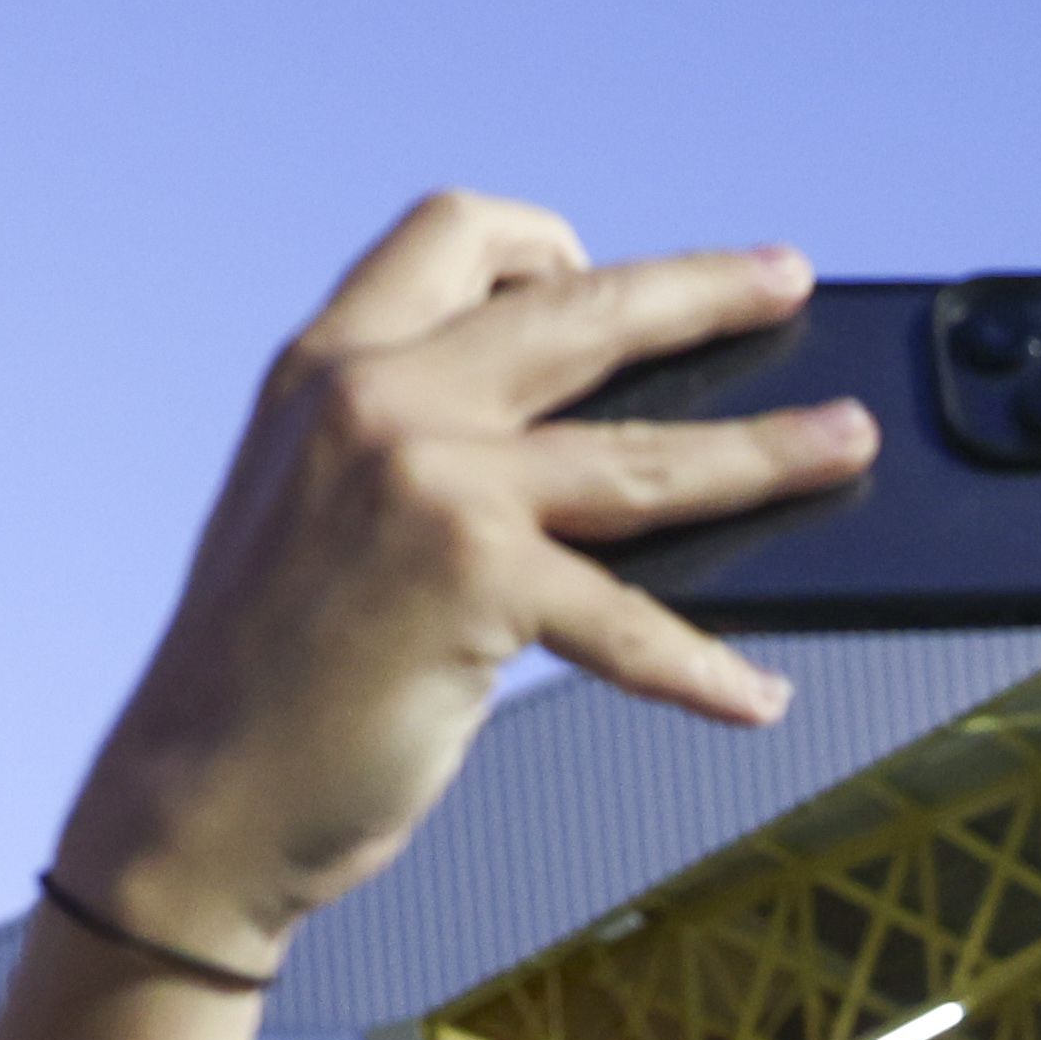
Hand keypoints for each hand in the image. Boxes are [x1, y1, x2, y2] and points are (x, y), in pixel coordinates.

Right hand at [56, 201, 876, 977]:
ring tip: (844, 444)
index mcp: (329, 367)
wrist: (197, 803)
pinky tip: (755, 695)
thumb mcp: (315, 512)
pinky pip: (633, 622)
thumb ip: (410, 450)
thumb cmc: (263, 680)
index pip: (455, 236)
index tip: (603, 273)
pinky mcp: (476, 587)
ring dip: (767, 451)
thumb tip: (576, 456)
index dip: (545, 244)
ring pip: (648, 453)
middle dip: (707, 290)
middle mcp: (378, 401)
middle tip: (788, 285)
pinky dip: (706, 670)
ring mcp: (430, 486)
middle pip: (584, 310)